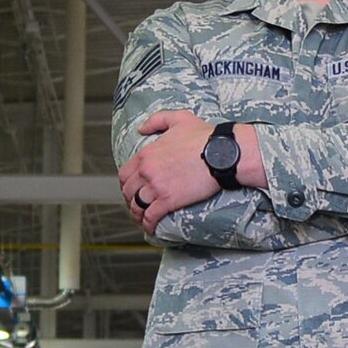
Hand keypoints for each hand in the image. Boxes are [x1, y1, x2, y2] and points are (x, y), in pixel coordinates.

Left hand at [118, 109, 219, 235]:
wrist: (222, 153)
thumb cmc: (205, 136)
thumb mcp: (178, 119)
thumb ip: (156, 120)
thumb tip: (141, 129)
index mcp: (146, 154)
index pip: (125, 174)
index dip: (126, 184)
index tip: (131, 189)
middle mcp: (147, 171)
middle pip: (128, 191)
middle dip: (130, 200)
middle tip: (137, 205)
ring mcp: (156, 187)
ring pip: (137, 206)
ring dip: (137, 214)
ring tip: (142, 219)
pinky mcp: (168, 201)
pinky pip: (150, 217)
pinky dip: (148, 225)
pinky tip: (151, 228)